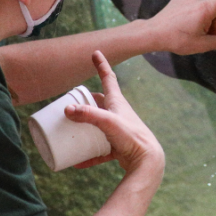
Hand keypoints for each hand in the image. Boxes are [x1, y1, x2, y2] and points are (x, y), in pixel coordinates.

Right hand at [64, 51, 163, 173]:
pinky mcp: (118, 146)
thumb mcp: (108, 122)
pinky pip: (100, 149)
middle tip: (72, 104)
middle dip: (87, 102)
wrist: (147, 159)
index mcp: (117, 102)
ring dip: (86, 128)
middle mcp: (118, 113)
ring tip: (71, 131)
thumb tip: (67, 110)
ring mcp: (118, 129)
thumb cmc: (131, 137)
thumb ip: (89, 115)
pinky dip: (89, 154)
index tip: (96, 52)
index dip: (101, 65)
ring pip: (99, 125)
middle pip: (100, 103)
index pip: (108, 78)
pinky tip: (77, 162)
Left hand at [145, 0, 215, 55]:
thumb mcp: (201, 46)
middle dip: (214, 25)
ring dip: (203, 21)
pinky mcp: (179, 0)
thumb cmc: (177, 40)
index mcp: (206, 8)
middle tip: (204, 39)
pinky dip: (193, 17)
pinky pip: (193, 8)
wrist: (152, 33)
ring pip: (205, 9)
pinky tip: (182, 27)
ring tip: (191, 33)